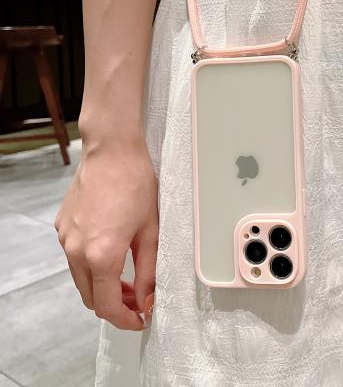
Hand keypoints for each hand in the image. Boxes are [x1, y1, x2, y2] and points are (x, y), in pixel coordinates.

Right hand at [54, 139, 158, 330]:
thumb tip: (146, 300)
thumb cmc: (136, 184)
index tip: (140, 319)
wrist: (112, 151)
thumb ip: (147, 270)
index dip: (125, 319)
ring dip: (101, 286)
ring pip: (80, 279)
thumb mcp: (150, 230)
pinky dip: (91, 265)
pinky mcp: (62, 226)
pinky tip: (111, 252)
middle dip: (114, 306)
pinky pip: (74, 257)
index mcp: (101, 255)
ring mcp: (65, 239)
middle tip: (138, 301)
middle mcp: (76, 251)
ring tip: (127, 279)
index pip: (106, 306)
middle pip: (90, 297)